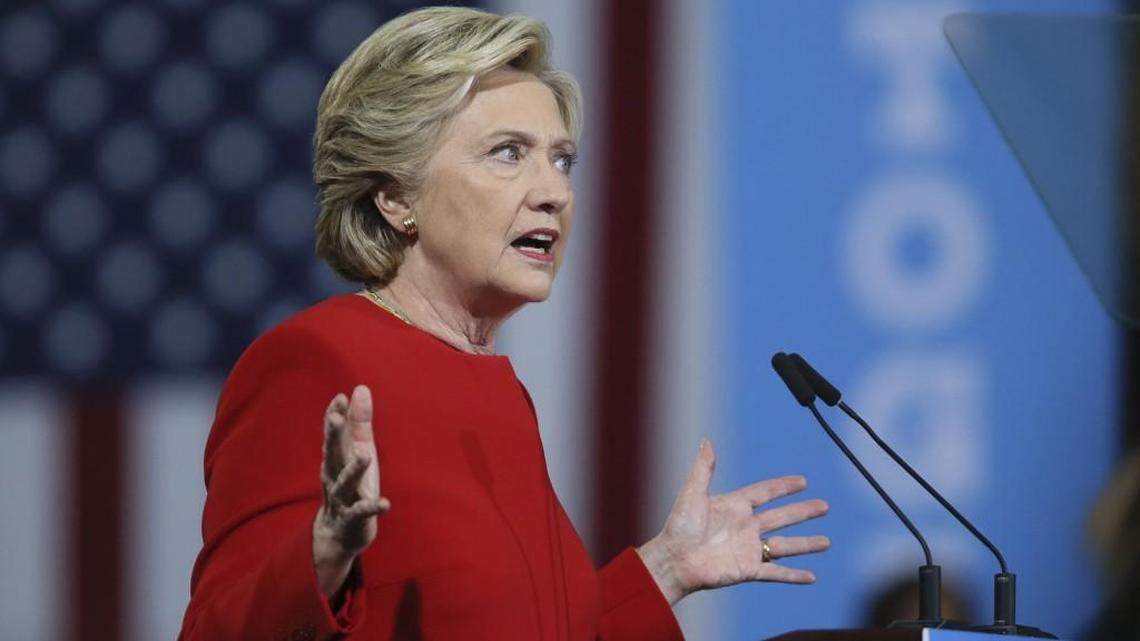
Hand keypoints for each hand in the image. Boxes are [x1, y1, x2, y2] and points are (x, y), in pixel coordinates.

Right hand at [312, 385, 390, 597]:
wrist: (339, 532)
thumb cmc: (353, 483)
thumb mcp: (358, 450)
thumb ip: (359, 422)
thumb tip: (360, 388)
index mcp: (336, 457)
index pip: (333, 434)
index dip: (334, 417)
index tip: (339, 398)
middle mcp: (334, 475)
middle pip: (333, 454)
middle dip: (334, 436)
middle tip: (337, 418)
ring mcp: (343, 498)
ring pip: (345, 482)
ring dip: (354, 469)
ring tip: (365, 455)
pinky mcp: (354, 519)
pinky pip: (361, 512)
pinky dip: (371, 507)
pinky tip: (384, 503)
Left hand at [637, 439, 829, 604]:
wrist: (673, 559)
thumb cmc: (678, 526)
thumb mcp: (692, 493)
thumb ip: (703, 468)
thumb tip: (707, 440)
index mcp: (734, 506)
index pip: (765, 493)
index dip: (784, 487)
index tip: (802, 481)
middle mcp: (746, 527)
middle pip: (782, 517)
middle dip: (804, 512)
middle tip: (824, 506)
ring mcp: (749, 549)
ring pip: (785, 546)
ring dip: (806, 544)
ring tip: (827, 542)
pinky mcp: (748, 569)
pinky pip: (776, 573)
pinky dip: (793, 575)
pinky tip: (810, 577)